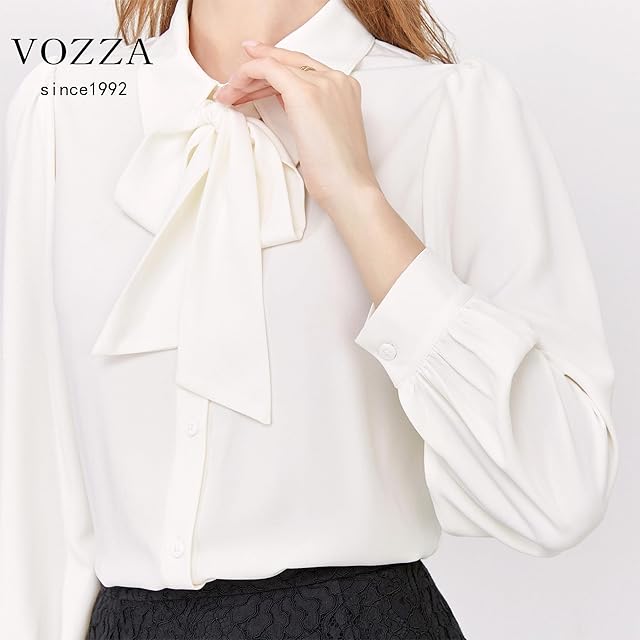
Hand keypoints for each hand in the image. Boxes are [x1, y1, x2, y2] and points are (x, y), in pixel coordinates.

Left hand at [214, 41, 381, 217]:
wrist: (349, 188)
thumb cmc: (338, 173)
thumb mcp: (324, 133)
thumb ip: (310, 113)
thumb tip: (283, 104)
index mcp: (344, 88)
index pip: (303, 68)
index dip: (274, 66)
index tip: (251, 70)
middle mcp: (336, 79)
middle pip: (288, 62)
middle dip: (255, 71)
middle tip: (231, 84)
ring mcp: (322, 83)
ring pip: (275, 65)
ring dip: (246, 78)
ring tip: (227, 95)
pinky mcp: (305, 93)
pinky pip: (268, 70)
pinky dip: (247, 75)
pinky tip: (233, 89)